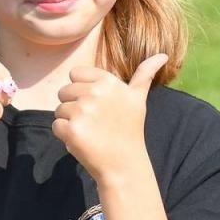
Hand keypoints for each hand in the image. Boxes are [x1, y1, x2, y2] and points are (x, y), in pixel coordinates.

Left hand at [51, 54, 166, 180]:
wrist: (124, 164)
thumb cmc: (129, 130)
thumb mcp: (138, 99)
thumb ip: (145, 74)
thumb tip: (163, 55)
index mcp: (107, 82)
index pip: (75, 74)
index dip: (81, 89)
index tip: (95, 104)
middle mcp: (94, 93)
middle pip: (64, 91)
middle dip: (74, 106)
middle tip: (93, 122)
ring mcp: (82, 111)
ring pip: (59, 109)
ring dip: (69, 122)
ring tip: (90, 132)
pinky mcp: (71, 129)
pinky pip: (56, 126)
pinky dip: (65, 135)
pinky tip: (82, 141)